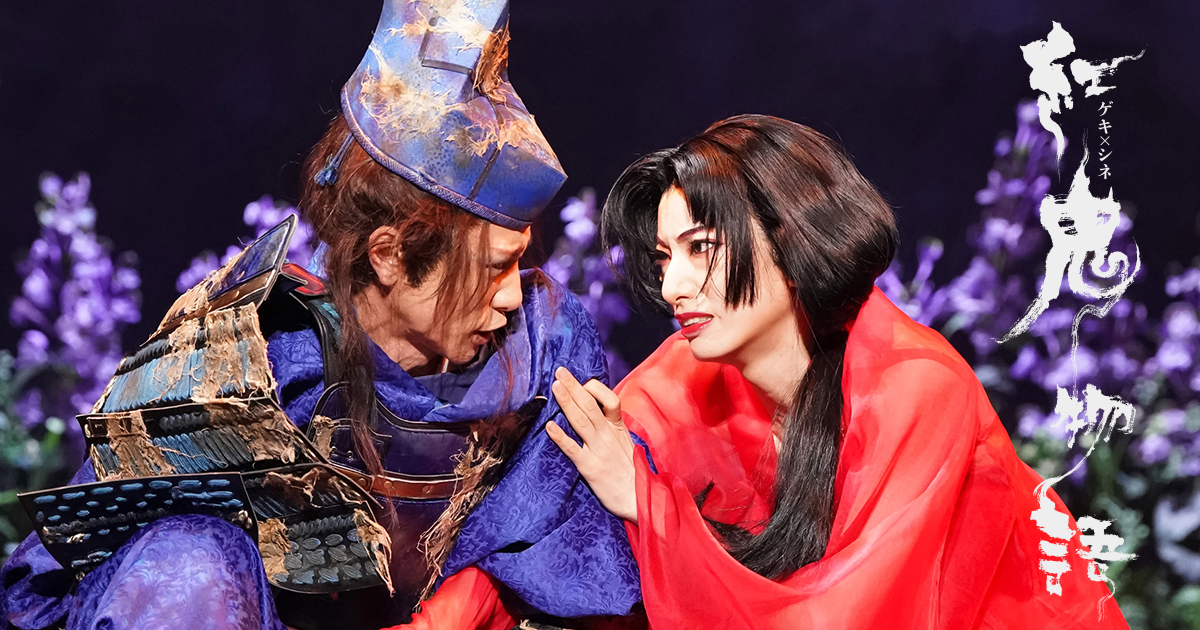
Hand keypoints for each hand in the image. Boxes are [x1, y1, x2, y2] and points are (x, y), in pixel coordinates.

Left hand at [546, 367, 637, 522]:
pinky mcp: (589, 467)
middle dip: (573, 386)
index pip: (610, 399)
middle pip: (589, 405)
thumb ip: (613, 426)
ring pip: (580, 420)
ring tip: (554, 387)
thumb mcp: (627, 443)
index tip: (582, 382)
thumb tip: (599, 410)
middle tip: (559, 371)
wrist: (639, 499)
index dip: (595, 388)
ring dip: (566, 402)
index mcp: (618, 428)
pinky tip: (549, 426)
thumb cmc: (632, 471)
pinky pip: (573, 449)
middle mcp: (608, 435)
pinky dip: (560, 436)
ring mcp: (598, 450)